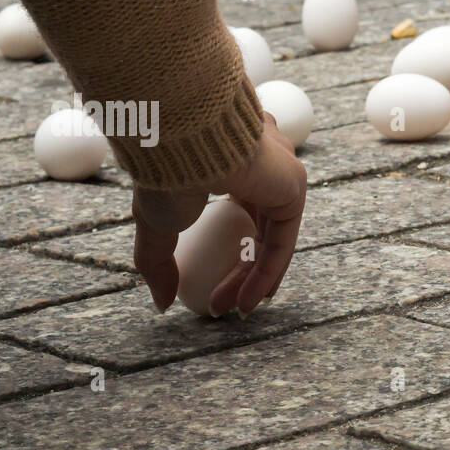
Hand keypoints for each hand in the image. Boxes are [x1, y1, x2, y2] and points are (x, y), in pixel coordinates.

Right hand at [132, 114, 306, 316]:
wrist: (177, 139)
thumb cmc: (163, 170)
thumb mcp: (155, 224)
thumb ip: (158, 263)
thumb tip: (161, 303)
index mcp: (231, 164)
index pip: (242, 217)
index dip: (229, 258)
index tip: (211, 292)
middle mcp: (262, 165)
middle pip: (259, 231)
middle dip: (240, 275)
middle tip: (220, 306)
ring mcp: (281, 171)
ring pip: (273, 237)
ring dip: (254, 279)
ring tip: (235, 310)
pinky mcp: (294, 183)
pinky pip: (284, 238)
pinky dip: (268, 272)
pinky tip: (250, 299)